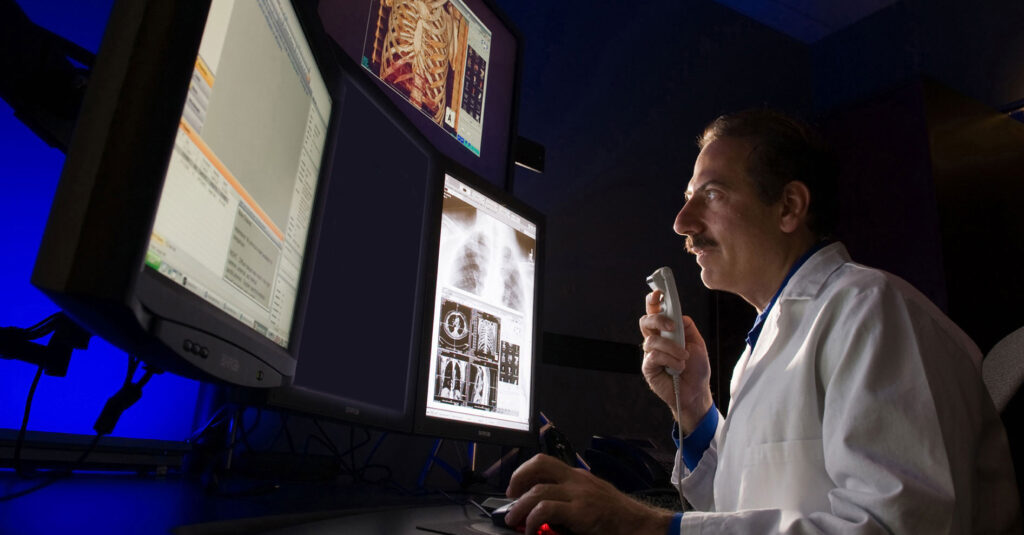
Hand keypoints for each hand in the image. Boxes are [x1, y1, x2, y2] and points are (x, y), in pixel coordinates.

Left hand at [505, 454, 673, 534]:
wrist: (641, 526)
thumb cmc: (618, 517)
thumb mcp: (592, 501)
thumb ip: (570, 500)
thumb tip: (544, 510)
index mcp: (579, 477)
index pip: (546, 463)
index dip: (525, 471)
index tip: (515, 487)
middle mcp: (578, 480)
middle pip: (540, 464)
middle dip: (519, 478)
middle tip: (510, 496)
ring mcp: (580, 494)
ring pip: (538, 490)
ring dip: (520, 506)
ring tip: (514, 519)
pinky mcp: (582, 512)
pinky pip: (547, 509)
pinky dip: (533, 519)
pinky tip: (532, 529)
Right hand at [639, 291, 712, 433]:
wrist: (696, 392)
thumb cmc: (696, 368)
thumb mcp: (697, 343)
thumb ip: (687, 327)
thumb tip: (678, 315)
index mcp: (666, 331)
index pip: (655, 311)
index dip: (654, 300)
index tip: (658, 292)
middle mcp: (655, 340)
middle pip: (646, 320)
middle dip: (658, 318)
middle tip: (672, 326)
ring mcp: (650, 353)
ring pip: (653, 340)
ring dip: (672, 348)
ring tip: (684, 358)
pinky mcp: (648, 367)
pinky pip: (654, 356)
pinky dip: (669, 360)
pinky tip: (678, 368)